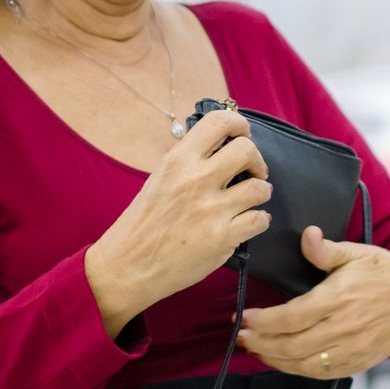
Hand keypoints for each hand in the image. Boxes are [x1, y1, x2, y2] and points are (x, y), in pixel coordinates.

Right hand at [85, 109, 271, 334]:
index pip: (219, 123)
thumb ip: (188, 162)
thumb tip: (218, 147)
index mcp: (178, 161)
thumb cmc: (143, 223)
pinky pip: (260, 220)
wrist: (128, 265)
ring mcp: (212, 209)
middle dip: (256, 160)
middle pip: (247, 151)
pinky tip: (250, 222)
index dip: (239, 124)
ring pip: (260, 188)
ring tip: (252, 198)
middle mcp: (196, 180)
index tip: (243, 134)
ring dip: (261, 191)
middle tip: (253, 172)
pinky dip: (260, 220)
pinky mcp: (223, 237)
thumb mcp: (160, 179)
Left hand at [237, 226, 389, 377]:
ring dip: (273, 358)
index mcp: (340, 298)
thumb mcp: (357, 254)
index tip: (245, 316)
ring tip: (255, 348)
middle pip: (291, 344)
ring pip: (302, 363)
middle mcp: (344, 328)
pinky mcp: (358, 363)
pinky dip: (295, 369)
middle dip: (261, 342)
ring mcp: (352, 349)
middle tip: (242, 335)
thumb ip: (326, 250)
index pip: (292, 316)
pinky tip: (281, 360)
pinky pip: (320, 373)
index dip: (264, 320)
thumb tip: (307, 235)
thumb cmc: (384, 273)